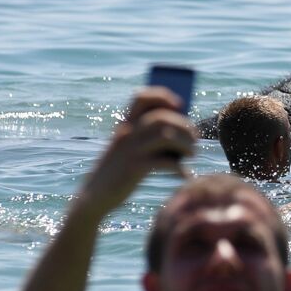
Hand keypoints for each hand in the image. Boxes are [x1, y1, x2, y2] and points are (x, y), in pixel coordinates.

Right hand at [78, 88, 195, 217]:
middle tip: (195, 139)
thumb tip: (184, 132)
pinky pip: (164, 162)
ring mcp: (130, 150)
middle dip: (184, 126)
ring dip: (185, 144)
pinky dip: (180, 168)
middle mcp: (127, 133)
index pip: (141, 97)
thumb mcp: (130, 149)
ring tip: (192, 154)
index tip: (179, 105)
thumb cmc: (121, 170)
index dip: (162, 96)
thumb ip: (149, 137)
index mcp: (125, 125)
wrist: (95, 195)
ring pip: (166, 135)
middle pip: (162, 117)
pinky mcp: (134, 168)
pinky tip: (185, 175)